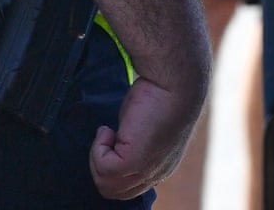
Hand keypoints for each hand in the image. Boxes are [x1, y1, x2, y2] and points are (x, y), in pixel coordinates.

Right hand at [89, 73, 205, 199]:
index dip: (112, 169)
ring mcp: (145, 170)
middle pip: (114, 191)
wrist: (174, 82)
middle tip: (107, 137)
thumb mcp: (143, 126)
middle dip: (101, 165)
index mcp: (160, 169)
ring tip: (108, 133)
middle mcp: (155, 175)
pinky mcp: (134, 160)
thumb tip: (114, 145)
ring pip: (106, 185)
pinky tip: (109, 130)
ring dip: (98, 157)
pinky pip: (103, 168)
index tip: (111, 143)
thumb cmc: (158, 93)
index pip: (128, 190)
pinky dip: (98, 148)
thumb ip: (133, 143)